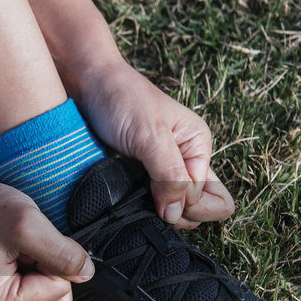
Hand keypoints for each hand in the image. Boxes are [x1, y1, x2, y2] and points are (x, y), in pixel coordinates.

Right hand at [0, 177, 93, 300]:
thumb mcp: (27, 225)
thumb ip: (63, 254)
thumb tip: (87, 274)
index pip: (59, 300)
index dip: (54, 268)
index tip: (26, 249)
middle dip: (54, 282)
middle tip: (28, 255)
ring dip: (45, 278)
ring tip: (19, 255)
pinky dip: (36, 277)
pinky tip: (16, 259)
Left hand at [71, 59, 233, 228]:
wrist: (87, 86)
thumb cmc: (122, 99)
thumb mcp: (150, 135)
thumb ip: (169, 176)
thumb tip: (175, 215)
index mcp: (198, 148)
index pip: (213, 199)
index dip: (187, 203)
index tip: (159, 189)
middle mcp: (185, 164)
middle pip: (198, 211)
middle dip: (178, 214)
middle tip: (150, 199)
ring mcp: (160, 175)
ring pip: (173, 214)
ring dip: (156, 214)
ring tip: (133, 195)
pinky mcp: (137, 181)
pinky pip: (147, 209)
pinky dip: (138, 211)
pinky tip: (124, 199)